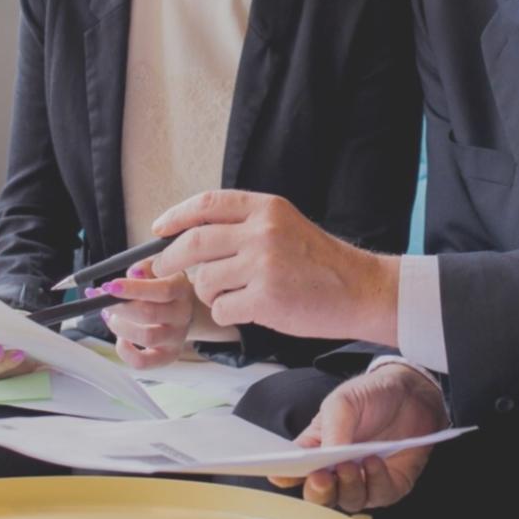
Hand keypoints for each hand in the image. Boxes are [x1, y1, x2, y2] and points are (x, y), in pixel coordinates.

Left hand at [96, 260, 193, 368]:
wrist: (180, 307)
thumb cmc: (161, 284)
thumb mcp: (157, 268)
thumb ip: (144, 267)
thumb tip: (133, 274)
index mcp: (181, 288)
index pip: (162, 291)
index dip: (132, 289)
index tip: (110, 286)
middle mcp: (183, 314)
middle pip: (149, 314)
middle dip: (117, 307)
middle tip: (100, 298)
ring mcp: (177, 337)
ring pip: (146, 337)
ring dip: (119, 326)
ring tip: (111, 316)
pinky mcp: (168, 356)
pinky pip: (143, 362)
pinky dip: (125, 351)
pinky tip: (121, 338)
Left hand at [147, 190, 398, 343]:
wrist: (359, 290)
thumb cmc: (321, 263)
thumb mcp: (285, 225)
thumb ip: (245, 225)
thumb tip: (192, 234)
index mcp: (266, 208)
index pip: (207, 204)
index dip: (176, 216)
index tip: (159, 229)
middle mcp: (262, 232)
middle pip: (194, 243)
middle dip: (169, 259)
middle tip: (162, 269)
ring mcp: (263, 266)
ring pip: (205, 281)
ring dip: (209, 293)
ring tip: (231, 295)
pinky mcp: (265, 299)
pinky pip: (222, 309)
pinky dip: (227, 313)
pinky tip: (247, 311)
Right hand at [268, 363, 447, 512]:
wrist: (411, 393)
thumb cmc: (371, 396)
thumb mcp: (343, 401)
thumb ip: (332, 429)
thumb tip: (323, 460)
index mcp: (316, 450)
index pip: (294, 471)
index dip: (286, 476)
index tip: (282, 475)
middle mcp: (337, 471)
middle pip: (320, 497)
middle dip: (318, 492)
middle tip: (321, 477)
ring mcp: (363, 481)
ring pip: (349, 501)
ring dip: (348, 486)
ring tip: (351, 464)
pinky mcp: (390, 486)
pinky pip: (380, 495)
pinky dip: (376, 481)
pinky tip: (374, 462)